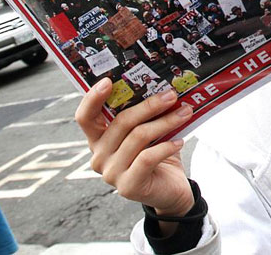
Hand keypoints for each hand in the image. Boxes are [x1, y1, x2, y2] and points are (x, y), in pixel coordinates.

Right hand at [75, 79, 194, 215]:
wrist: (170, 190)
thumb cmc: (157, 153)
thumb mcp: (148, 130)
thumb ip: (146, 114)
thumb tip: (163, 87)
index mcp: (98, 139)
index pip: (85, 117)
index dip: (92, 98)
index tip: (109, 81)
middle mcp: (98, 156)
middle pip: (121, 122)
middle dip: (150, 105)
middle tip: (172, 95)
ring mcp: (111, 173)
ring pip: (138, 137)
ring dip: (165, 122)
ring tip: (185, 113)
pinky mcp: (128, 186)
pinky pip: (147, 158)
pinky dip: (166, 146)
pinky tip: (180, 141)